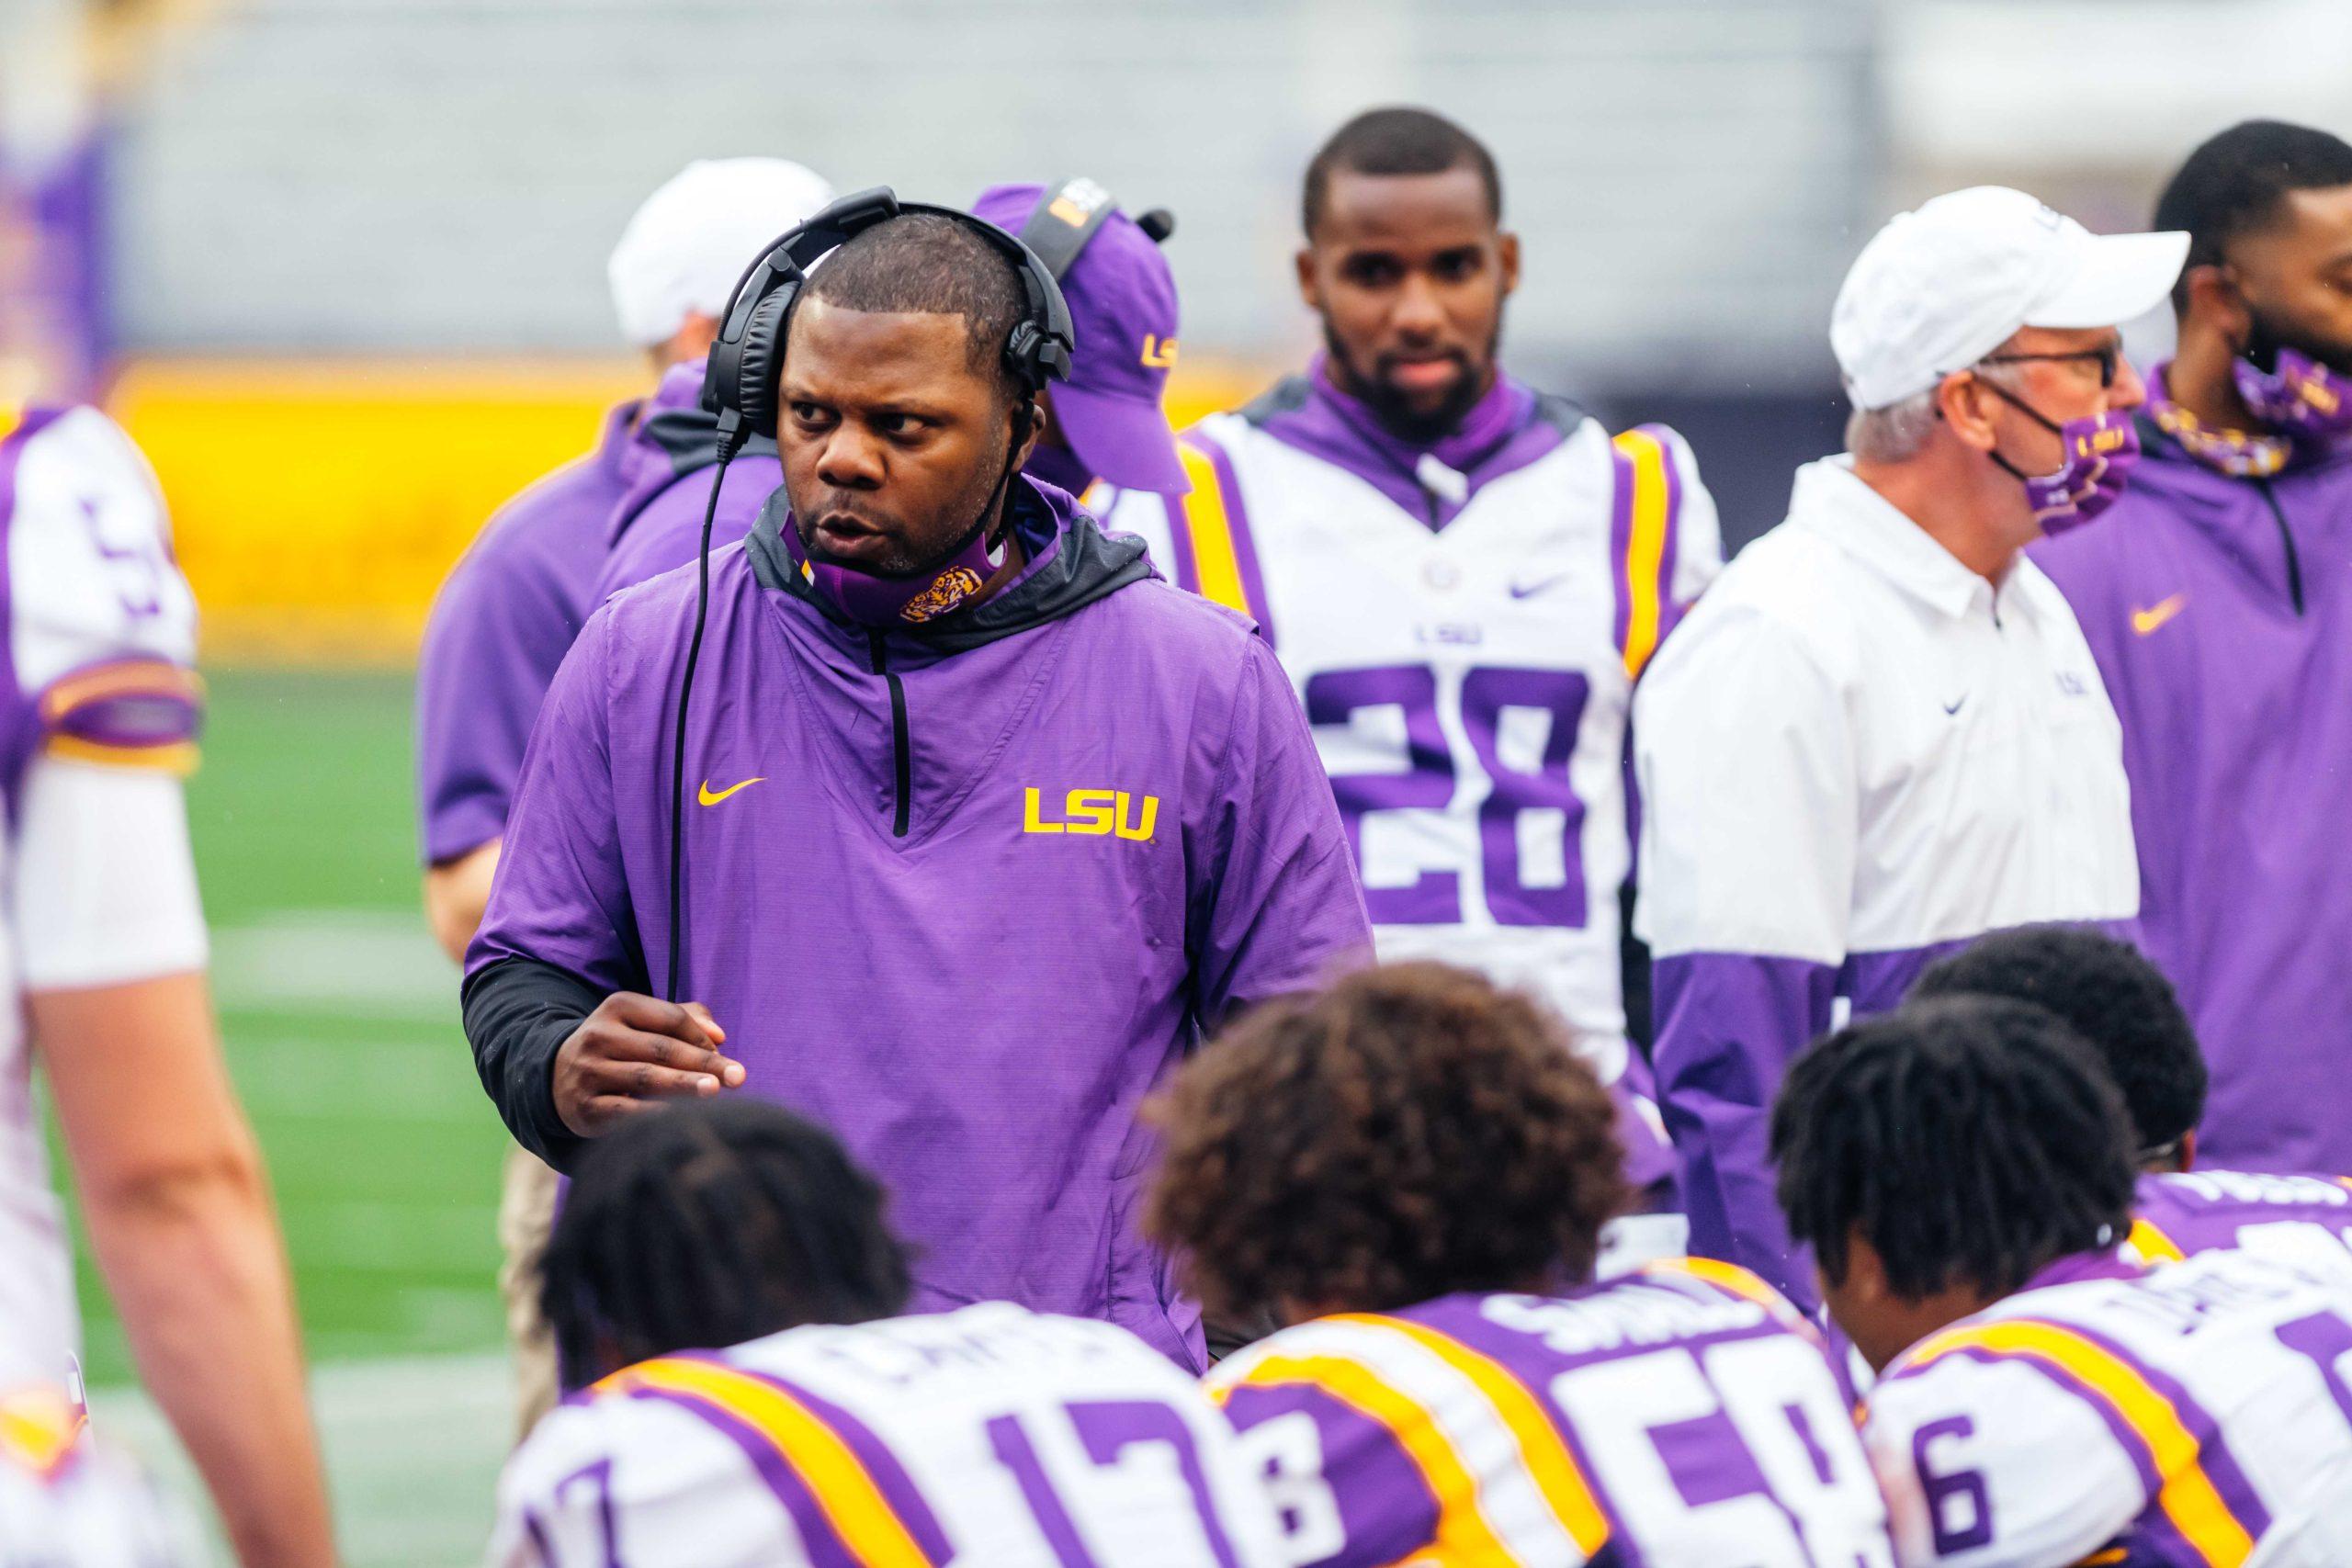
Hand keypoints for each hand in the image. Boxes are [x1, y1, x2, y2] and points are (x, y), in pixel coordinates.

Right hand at [553, 993, 743, 1136]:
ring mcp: (589, 1071)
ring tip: (715, 1091)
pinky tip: (681, 1116)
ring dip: (685, 1085)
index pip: (671, 1018)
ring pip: (646, 1077)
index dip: (702, 1036)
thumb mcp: (643, 1023)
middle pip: (662, 1048)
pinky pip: (625, 1110)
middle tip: (738, 1076)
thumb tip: (719, 1035)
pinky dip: (655, 1112)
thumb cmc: (621, 1047)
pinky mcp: (585, 1106)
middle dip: (704, 1062)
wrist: (559, 1077)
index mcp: (618, 1006)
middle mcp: (599, 1035)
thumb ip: (686, 1019)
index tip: (725, 1052)